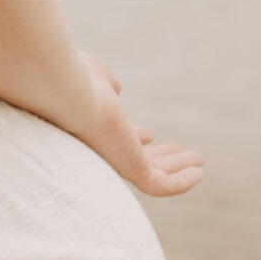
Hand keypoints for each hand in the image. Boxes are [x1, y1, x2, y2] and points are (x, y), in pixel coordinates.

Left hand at [72, 53, 203, 197]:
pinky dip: (181, 182)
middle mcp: (102, 149)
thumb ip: (105, 82)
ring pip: (151, 172)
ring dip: (176, 166)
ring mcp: (115, 160)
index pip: (116, 137)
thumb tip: (115, 88)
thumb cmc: (71, 77)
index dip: (135, 136)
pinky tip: (199, 172)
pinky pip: (160, 184)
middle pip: (135, 157)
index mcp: (91, 126)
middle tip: (177, 150)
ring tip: (198, 160)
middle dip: (158, 155)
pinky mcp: (129, 168)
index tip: (150, 134)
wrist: (61, 91)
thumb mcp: (94, 75)